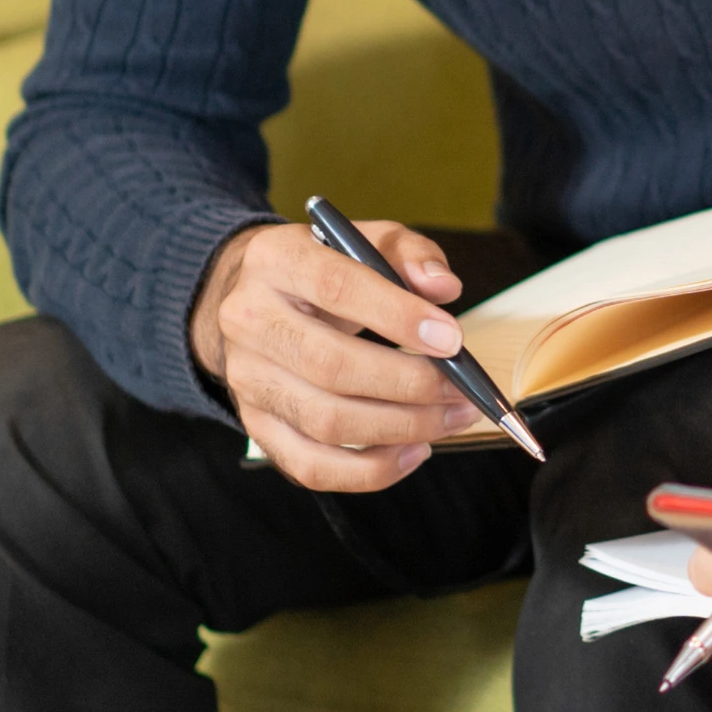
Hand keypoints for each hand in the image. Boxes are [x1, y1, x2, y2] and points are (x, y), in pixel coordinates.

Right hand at [187, 216, 476, 493]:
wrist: (252, 298)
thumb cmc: (324, 270)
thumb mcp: (366, 240)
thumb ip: (409, 254)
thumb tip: (443, 289)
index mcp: (276, 260)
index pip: (337, 288)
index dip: (399, 317)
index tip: (452, 339)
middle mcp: (249, 321)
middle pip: (331, 366)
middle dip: (410, 385)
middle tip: (463, 392)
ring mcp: (247, 379)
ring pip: (326, 422)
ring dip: (402, 429)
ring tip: (451, 419)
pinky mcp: (256, 424)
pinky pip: (310, 466)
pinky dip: (370, 470)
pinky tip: (413, 451)